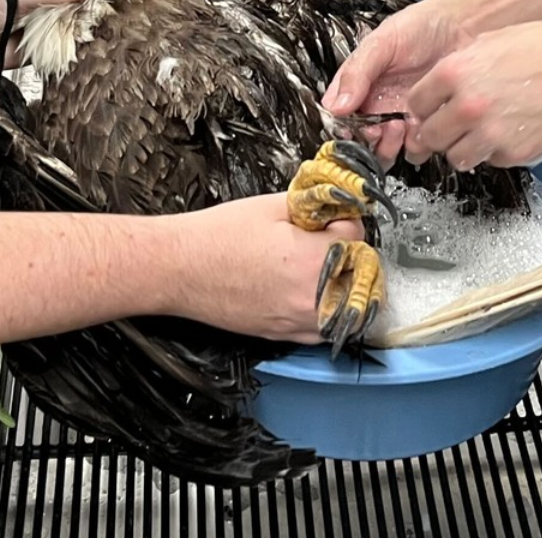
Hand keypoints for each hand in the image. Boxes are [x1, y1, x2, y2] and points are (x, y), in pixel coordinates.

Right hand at [166, 194, 364, 341]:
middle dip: (349, 252)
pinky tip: (307, 289)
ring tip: (318, 263)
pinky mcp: (285, 336)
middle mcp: (314, 297)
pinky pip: (325, 327)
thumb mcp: (272, 205)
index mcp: (315, 259)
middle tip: (325, 238)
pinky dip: (325, 308)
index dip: (344, 221)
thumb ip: (314, 205)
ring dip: (342, 283)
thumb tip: (338, 207)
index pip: (359, 237)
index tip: (331, 218)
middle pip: (361, 273)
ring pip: (348, 306)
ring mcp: (300, 322)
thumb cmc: (218, 236)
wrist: (179, 269)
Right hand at [322, 0, 471, 164]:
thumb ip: (356, 72)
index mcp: (360, 85)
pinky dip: (416, 146)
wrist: (465, 26)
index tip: (351, 127)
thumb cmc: (422, 26)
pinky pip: (416, 149)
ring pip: (385, 152)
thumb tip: (336, 107)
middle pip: (360, 141)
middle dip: (368, 141)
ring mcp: (402, 117)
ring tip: (400, 125)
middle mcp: (378, 105)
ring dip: (389, 147)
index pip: (339, 117)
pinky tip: (420, 125)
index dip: (343, 128)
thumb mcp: (382, 42)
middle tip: (379, 128)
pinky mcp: (427, 125)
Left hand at [401, 19, 541, 170]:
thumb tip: (444, 82)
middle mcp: (468, 106)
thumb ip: (462, 64)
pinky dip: (494, 152)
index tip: (428, 109)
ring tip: (478, 133)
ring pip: (456, 157)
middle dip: (436, 132)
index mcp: (456, 73)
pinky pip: (491, 160)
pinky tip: (507, 132)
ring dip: (462, 147)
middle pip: (430, 136)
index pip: (416, 103)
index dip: (422, 107)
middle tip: (446, 127)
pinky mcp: (515, 153)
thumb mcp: (493, 41)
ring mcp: (491, 134)